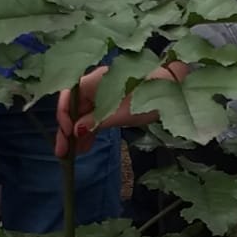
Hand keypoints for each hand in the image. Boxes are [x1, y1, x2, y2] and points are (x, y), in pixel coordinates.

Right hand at [54, 63, 185, 156]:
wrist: (174, 89)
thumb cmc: (149, 97)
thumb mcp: (120, 114)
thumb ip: (96, 122)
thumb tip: (75, 131)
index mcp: (94, 81)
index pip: (68, 96)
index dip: (63, 115)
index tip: (66, 135)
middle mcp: (96, 86)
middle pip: (74, 107)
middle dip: (67, 130)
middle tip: (62, 153)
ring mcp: (104, 94)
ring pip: (84, 114)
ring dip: (78, 133)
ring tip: (74, 155)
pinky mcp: (113, 103)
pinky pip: (96, 116)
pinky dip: (91, 130)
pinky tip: (86, 146)